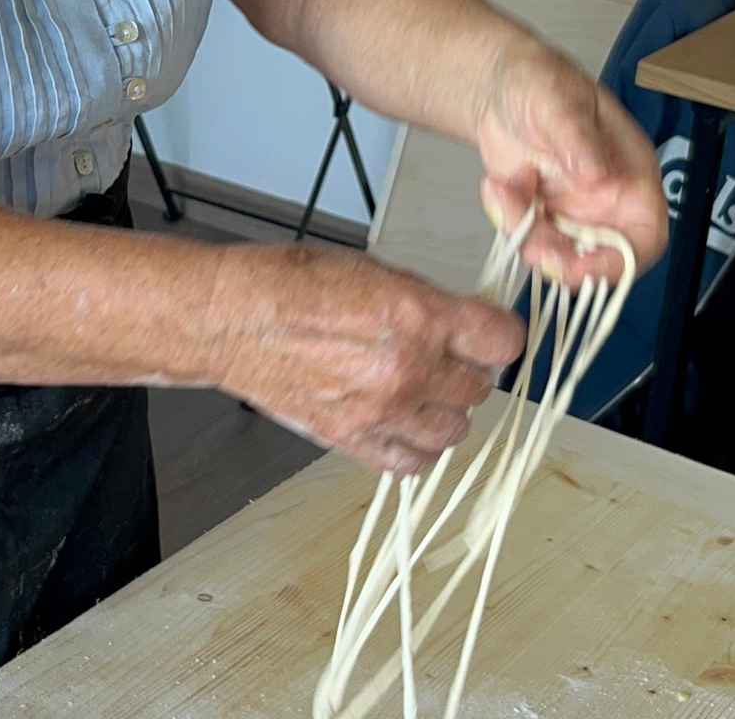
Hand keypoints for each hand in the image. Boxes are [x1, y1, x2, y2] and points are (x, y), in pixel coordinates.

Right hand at [206, 245, 525, 472]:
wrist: (231, 320)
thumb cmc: (290, 285)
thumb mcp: (373, 270)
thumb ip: (425, 302)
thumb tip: (460, 323)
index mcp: (418, 317)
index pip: (502, 341)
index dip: (501, 337)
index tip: (491, 336)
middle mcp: (408, 369)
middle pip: (481, 389)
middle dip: (469, 371)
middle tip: (448, 359)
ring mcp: (381, 411)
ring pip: (454, 432)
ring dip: (447, 412)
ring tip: (426, 393)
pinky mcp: (352, 439)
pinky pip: (410, 464)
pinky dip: (417, 449)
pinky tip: (405, 426)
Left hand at [475, 38, 666, 283]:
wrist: (499, 88)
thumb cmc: (539, 81)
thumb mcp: (558, 101)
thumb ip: (578, 140)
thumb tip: (600, 181)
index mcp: (631, 177)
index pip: (646, 238)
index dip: (619, 264)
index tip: (577, 266)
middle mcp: (607, 205)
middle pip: (597, 261)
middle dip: (558, 258)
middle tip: (524, 235)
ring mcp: (572, 215)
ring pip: (554, 256)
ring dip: (523, 235)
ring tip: (501, 187)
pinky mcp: (540, 219)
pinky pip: (525, 241)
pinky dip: (506, 222)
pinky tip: (495, 185)